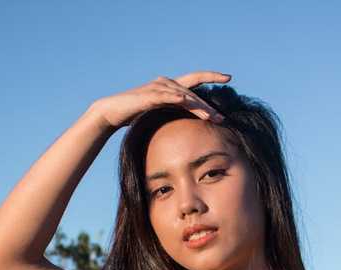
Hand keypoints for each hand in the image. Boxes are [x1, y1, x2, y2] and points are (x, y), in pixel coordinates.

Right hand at [89, 71, 230, 130]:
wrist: (112, 112)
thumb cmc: (135, 114)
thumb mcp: (158, 113)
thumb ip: (172, 111)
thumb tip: (187, 122)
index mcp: (171, 86)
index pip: (195, 79)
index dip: (212, 76)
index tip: (228, 77)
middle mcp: (166, 83)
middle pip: (193, 91)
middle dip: (208, 105)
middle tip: (222, 117)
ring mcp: (157, 88)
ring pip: (184, 95)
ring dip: (198, 106)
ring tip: (211, 117)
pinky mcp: (148, 96)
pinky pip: (166, 96)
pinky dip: (177, 98)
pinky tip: (186, 102)